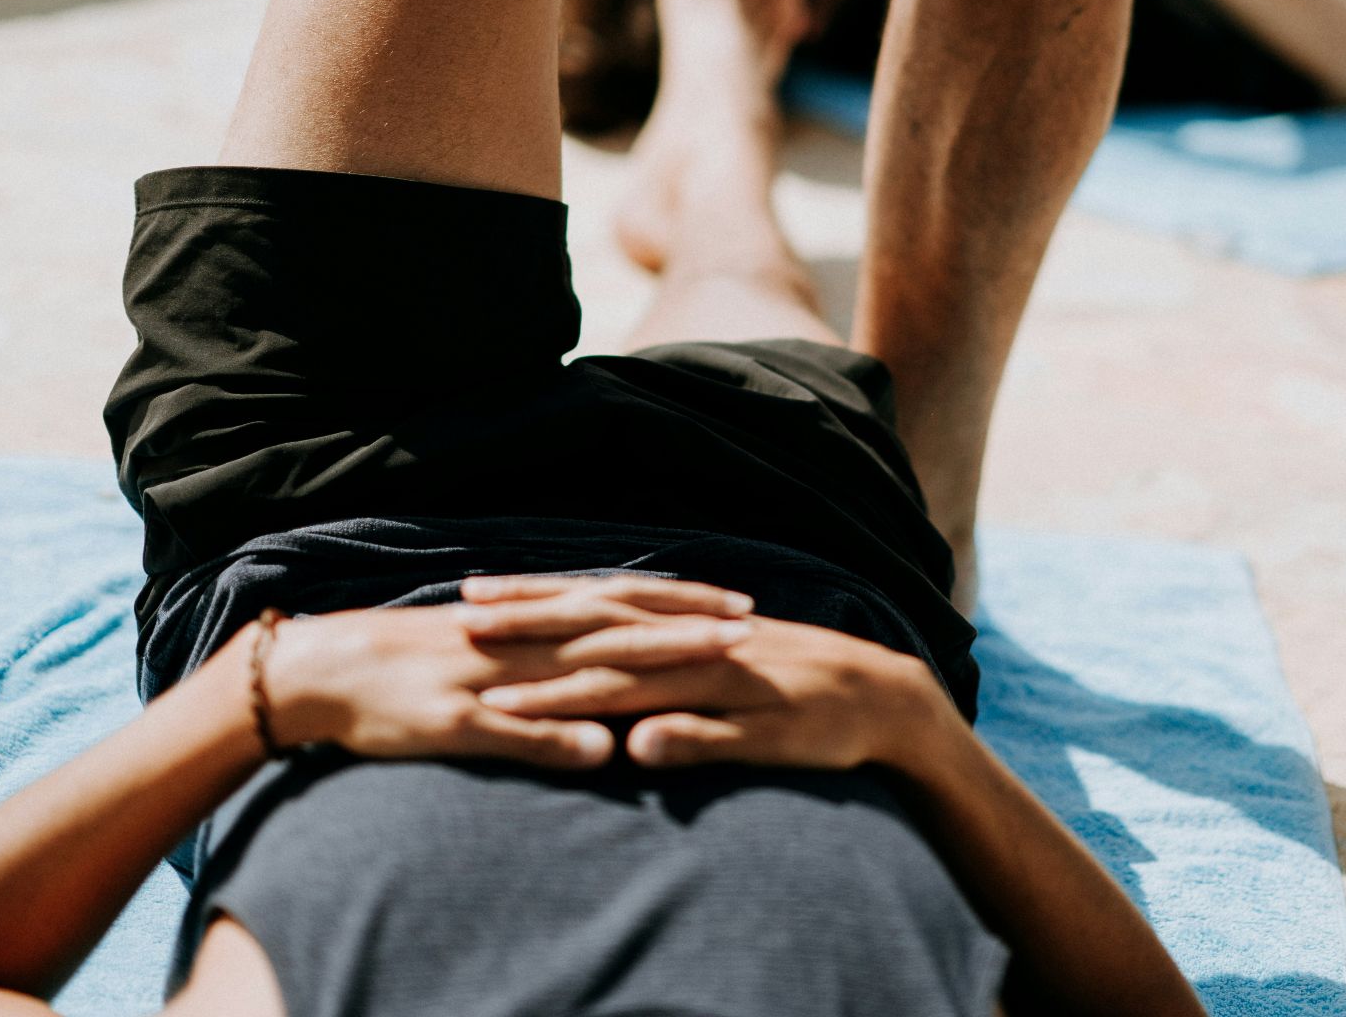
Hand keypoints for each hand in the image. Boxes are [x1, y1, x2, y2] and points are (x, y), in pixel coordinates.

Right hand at [258, 575, 754, 767]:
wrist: (324, 670)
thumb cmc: (406, 669)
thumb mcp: (485, 660)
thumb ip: (545, 675)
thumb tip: (604, 696)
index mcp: (531, 623)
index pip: (619, 604)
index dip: (681, 604)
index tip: (741, 604)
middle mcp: (523, 639)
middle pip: (619, 624)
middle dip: (688, 622)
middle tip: (753, 621)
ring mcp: (493, 678)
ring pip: (583, 666)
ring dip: (651, 662)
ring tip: (712, 660)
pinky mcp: (459, 719)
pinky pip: (514, 727)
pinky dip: (559, 734)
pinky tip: (607, 747)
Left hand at [468, 615, 953, 772]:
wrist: (882, 698)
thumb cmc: (790, 688)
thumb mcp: (715, 671)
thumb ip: (662, 672)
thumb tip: (598, 673)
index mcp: (680, 628)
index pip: (594, 605)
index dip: (533, 599)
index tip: (471, 595)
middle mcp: (694, 643)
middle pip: (600, 630)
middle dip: (530, 628)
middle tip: (463, 624)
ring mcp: (726, 682)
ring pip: (640, 683)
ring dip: (572, 693)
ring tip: (507, 701)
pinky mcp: (764, 724)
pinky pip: (713, 731)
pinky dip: (675, 736)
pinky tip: (630, 750)